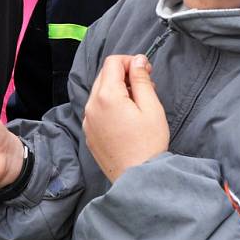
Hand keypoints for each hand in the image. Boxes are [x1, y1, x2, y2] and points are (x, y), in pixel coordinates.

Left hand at [83, 54, 168, 182]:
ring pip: (99, 91)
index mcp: (107, 96)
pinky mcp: (88, 132)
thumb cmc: (148, 143)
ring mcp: (87, 120)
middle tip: (145, 85)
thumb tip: (137, 60)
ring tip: (137, 102)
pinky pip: (96, 108)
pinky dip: (109, 104)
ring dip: (117, 88)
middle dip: (124, 73)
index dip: (130, 61)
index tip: (146, 70)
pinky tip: (126, 116)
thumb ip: (141, 79)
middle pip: (104, 75)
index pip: (113, 62)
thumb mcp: (151, 107)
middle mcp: (91, 106)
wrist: (138, 178)